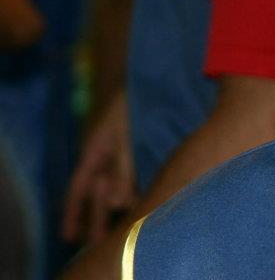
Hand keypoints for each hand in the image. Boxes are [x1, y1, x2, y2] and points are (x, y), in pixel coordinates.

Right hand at [62, 91, 136, 244]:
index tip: (68, 236)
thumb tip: (117, 205)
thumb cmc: (131, 108)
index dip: (73, 213)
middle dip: (96, 219)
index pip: (78, 188)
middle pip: (97, 194)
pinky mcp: (138, 151)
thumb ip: (123, 172)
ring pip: (116, 188)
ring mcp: (121, 154)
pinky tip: (143, 206)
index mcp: (94, 151)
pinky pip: (133, 177)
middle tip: (97, 245)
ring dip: (118, 208)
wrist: (151, 83)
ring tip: (121, 233)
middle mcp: (105, 156)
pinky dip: (135, 191)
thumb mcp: (126, 140)